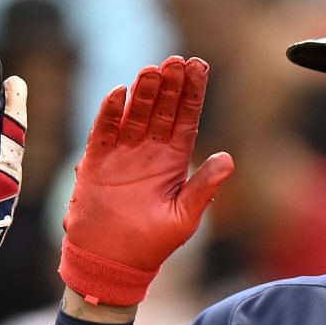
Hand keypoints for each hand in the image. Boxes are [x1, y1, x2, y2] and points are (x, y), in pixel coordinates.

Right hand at [59, 55, 233, 307]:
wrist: (112, 263)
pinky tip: (119, 93)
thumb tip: (229, 158)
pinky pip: (103, 131)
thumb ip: (204, 187)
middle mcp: (149, 150)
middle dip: (170, 84)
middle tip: (176, 61)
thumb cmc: (151, 245)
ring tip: (152, 70)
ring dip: (143, 92)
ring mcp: (123, 153)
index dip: (193, 92)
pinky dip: (109, 112)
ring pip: (135, 113)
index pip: (186, 118)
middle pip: (162, 108)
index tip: (199, 65)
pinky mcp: (97, 162)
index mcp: (174, 160)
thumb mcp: (184, 217)